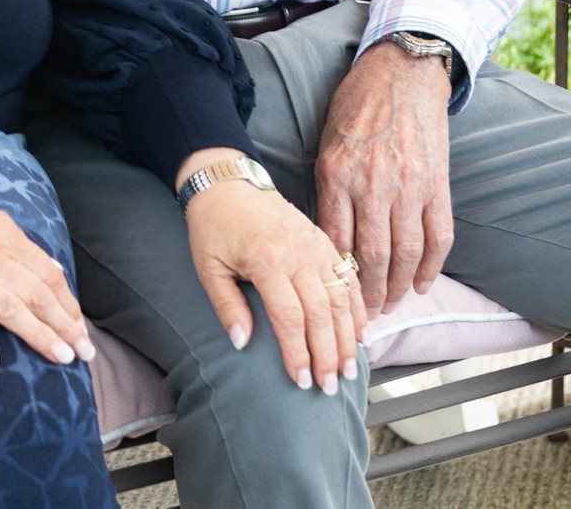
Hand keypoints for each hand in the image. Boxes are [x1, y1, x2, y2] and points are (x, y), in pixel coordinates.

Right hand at [0, 155, 95, 370]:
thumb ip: (12, 239)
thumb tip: (44, 265)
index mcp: (2, 235)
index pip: (45, 274)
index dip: (67, 303)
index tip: (80, 326)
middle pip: (35, 294)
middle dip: (64, 325)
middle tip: (85, 352)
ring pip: (7, 308)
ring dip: (38, 334)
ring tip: (61, 357)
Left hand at [180, 155, 365, 393]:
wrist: (229, 183)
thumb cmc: (214, 228)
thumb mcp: (208, 267)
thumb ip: (227, 305)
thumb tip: (242, 344)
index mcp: (268, 260)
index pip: (290, 317)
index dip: (298, 353)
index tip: (302, 381)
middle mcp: (298, 254)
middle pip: (322, 313)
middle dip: (328, 354)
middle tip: (331, 386)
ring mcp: (316, 246)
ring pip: (341, 297)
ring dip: (348, 337)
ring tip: (351, 369)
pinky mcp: (325, 240)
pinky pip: (348, 277)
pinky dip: (358, 307)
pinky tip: (362, 333)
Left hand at [314, 42, 454, 312]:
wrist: (401, 72)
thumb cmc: (357, 107)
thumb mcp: (327, 144)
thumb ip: (328, 189)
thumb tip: (325, 239)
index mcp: (336, 174)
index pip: (334, 241)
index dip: (336, 277)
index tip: (334, 298)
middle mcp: (372, 183)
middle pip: (371, 256)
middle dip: (368, 293)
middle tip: (365, 315)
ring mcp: (409, 185)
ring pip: (405, 252)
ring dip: (398, 286)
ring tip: (391, 304)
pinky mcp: (438, 183)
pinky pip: (438, 235)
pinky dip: (432, 265)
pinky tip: (422, 283)